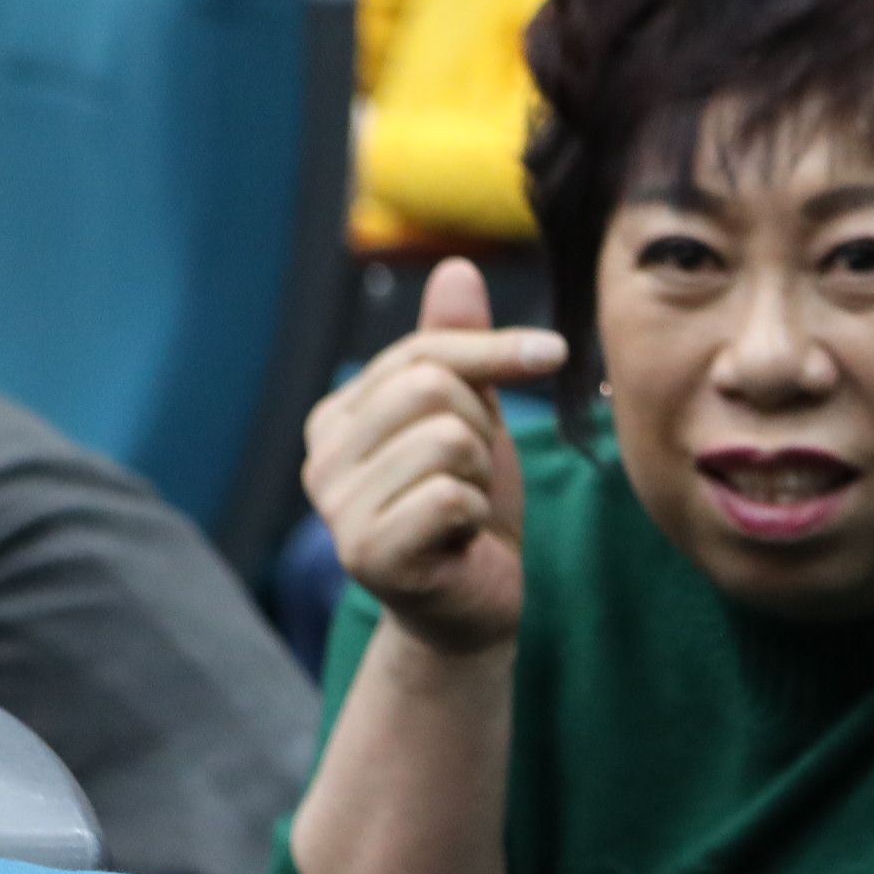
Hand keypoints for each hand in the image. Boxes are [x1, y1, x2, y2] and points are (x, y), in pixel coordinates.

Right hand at [304, 257, 559, 657]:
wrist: (476, 605)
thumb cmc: (473, 509)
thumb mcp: (474, 416)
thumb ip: (459, 347)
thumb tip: (457, 267)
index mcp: (338, 417)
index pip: (421, 351)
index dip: (495, 350)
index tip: (552, 352)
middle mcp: (320, 457)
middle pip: (432, 389)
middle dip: (481, 430)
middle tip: (475, 477)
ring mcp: (336, 508)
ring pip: (447, 441)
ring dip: (482, 478)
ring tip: (465, 510)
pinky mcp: (367, 554)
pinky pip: (451, 496)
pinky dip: (477, 516)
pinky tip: (460, 541)